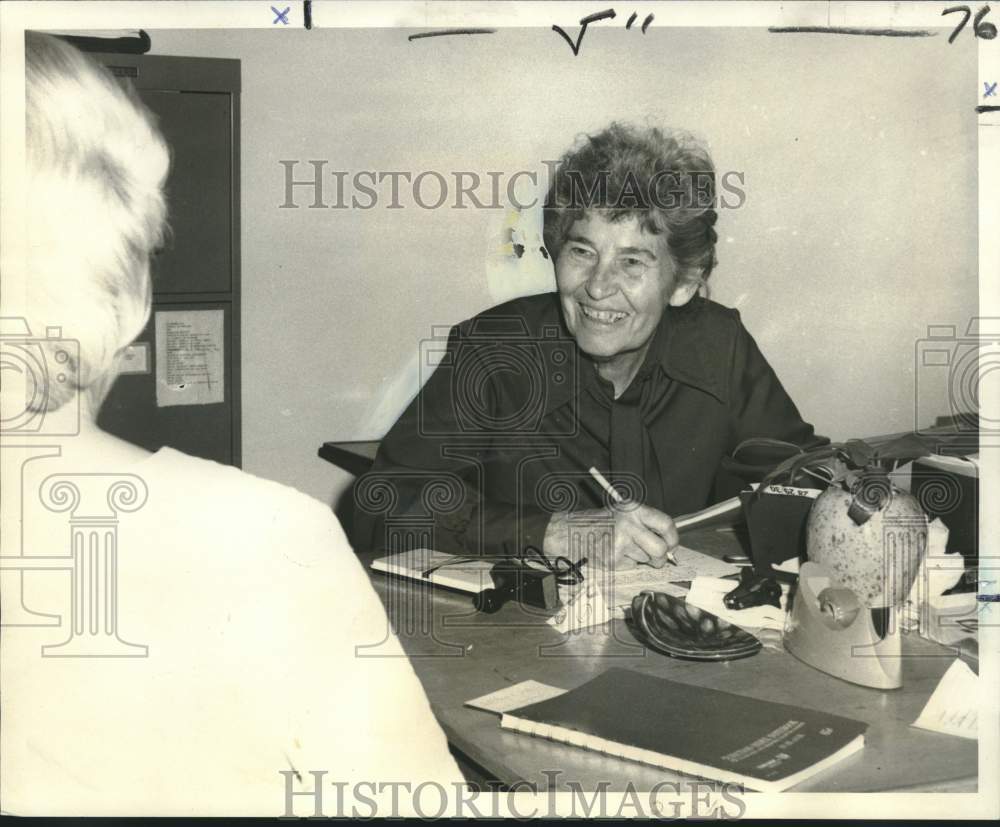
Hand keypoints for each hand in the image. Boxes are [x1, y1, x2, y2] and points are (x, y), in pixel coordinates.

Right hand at [543, 503, 678, 569]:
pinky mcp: (613, 558)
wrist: (572, 531)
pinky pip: (630, 566)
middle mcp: (629, 524)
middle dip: (661, 558)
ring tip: (623, 548)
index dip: (673, 538)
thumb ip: (646, 525)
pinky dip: (625, 563)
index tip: (671, 545)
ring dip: (639, 558)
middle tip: (656, 558)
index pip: (666, 524)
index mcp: (634, 509)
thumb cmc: (601, 522)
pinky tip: (613, 553)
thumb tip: (669, 545)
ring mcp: (620, 542)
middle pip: (660, 549)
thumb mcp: (625, 514)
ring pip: (646, 559)